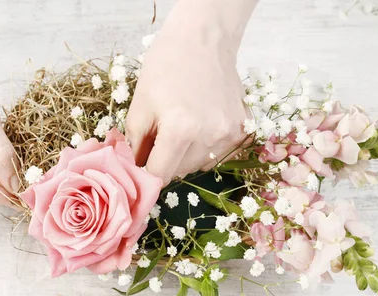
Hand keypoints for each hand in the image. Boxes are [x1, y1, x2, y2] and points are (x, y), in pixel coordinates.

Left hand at [126, 0, 256, 184]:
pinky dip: (205, 147)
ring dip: (186, 155)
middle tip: (160, 135)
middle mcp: (210, 135)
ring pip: (199, 165)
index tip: (141, 166)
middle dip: (165, 161)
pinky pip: (217, 154)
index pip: (160, 174)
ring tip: (183, 125)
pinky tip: (200, 124)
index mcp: (181, 129)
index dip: (146, 173)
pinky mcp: (242, 129)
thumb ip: (135, 143)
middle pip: (180, 172)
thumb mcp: (140, 103)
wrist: (203, 39)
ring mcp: (230, 134)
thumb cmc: (166, 65)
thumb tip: (135, 169)